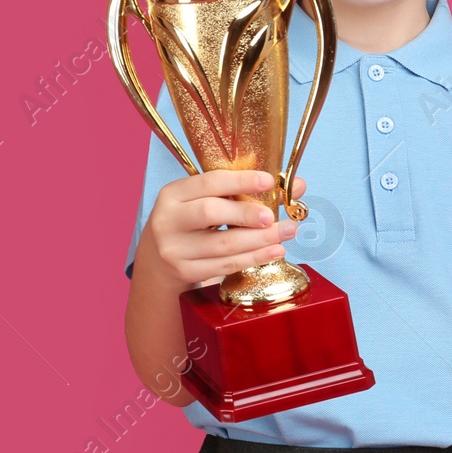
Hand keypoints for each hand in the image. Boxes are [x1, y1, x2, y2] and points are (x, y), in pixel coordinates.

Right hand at [136, 170, 307, 289]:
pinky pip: (225, 265)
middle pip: (211, 212)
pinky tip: (273, 251)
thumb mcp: (202, 200)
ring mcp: (174, 249)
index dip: (241, 180)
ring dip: (260, 240)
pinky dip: (253, 258)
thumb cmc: (189, 223)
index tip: (269, 180)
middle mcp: (168, 220)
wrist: (156, 260)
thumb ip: (242, 190)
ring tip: (286, 232)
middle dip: (247, 213)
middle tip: (273, 216)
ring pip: (223, 244)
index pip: (209, 182)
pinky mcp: (185, 272)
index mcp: (172, 194)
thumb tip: (295, 185)